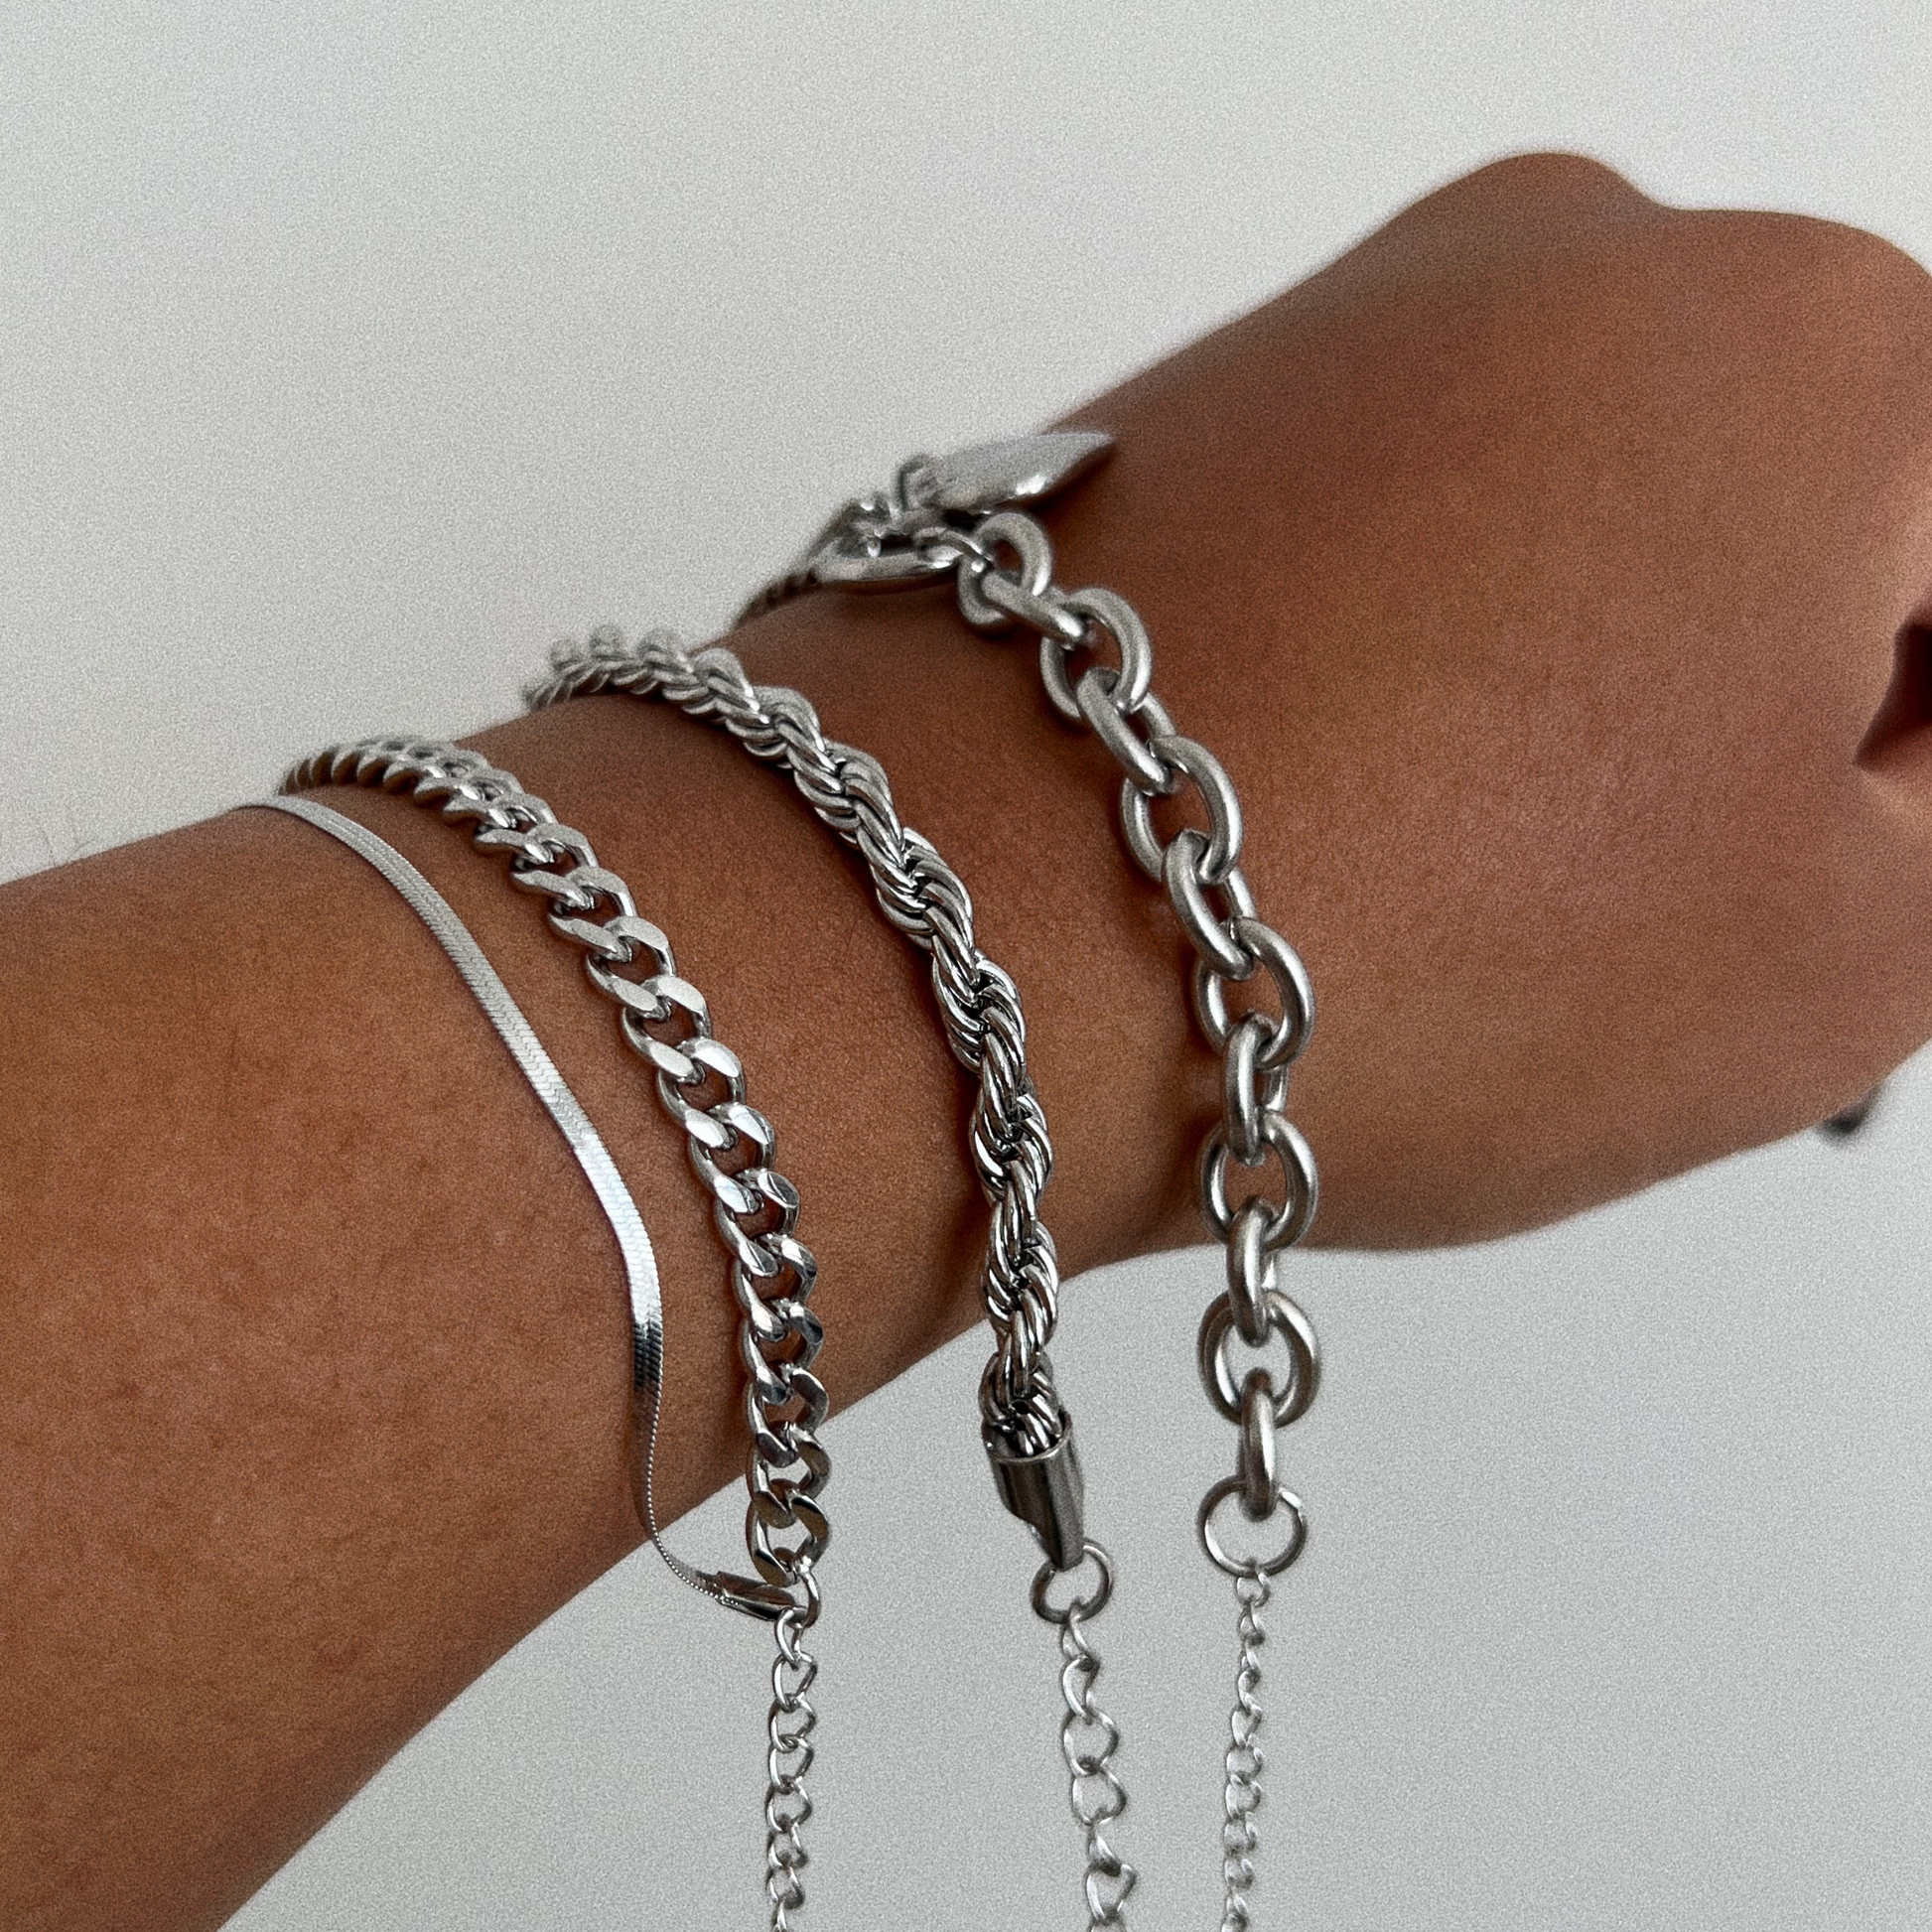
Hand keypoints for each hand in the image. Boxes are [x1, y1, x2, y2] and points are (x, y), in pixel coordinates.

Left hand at [1032, 151, 1931, 1243]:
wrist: (970, 917)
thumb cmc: (1409, 936)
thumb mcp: (1847, 956)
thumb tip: (1910, 747)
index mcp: (1819, 342)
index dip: (1908, 757)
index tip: (1827, 878)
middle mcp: (1578, 261)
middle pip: (1776, 522)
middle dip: (1755, 717)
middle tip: (1647, 912)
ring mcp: (1352, 320)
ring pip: (1569, 532)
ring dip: (1572, 702)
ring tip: (1462, 887)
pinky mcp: (1192, 411)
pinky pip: (1384, 544)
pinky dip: (1407, 672)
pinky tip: (1335, 820)